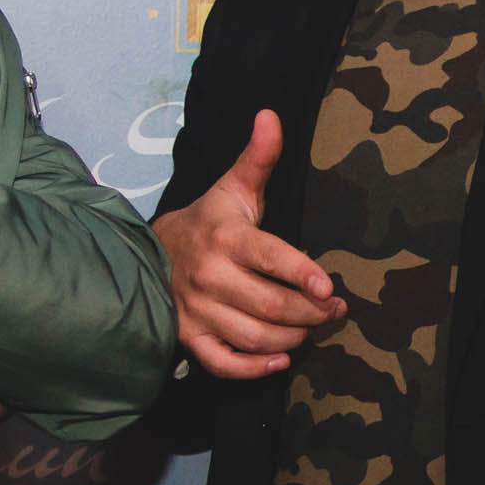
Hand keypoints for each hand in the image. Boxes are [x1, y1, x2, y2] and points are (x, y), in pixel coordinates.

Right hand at [150, 109, 343, 380]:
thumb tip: (271, 116)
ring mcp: (198, 311)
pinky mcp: (190, 337)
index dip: (301, 274)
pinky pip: (223, 363)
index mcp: (226, 238)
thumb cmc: (207, 222)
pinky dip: (254, 368)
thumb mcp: (231, 188)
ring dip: (293, 338)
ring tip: (314, 328)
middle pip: (270, 305)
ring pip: (254, 336)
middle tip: (334, 311)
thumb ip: (258, 157)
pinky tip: (280, 361)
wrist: (150, 254)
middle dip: (311, 312)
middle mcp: (210, 276)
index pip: (268, 257)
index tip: (329, 287)